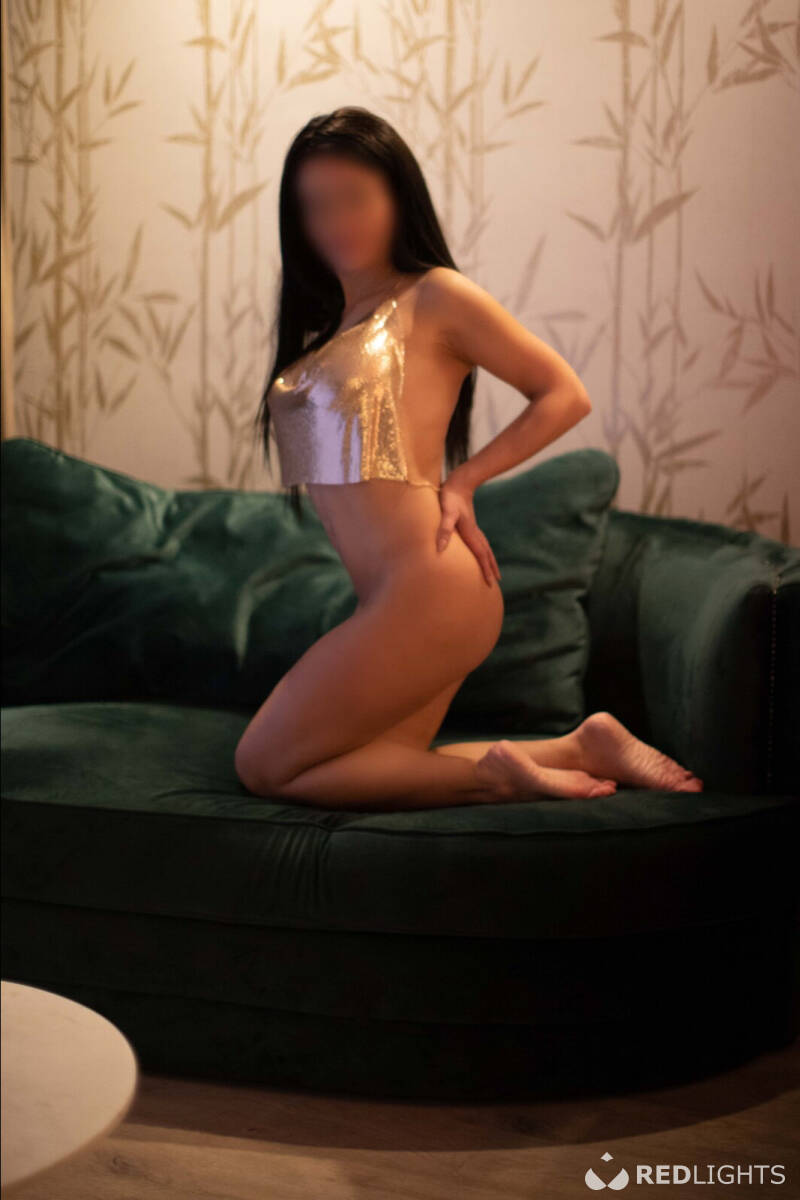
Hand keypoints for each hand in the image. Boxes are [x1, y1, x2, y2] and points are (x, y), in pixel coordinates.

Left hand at [435, 469, 501, 585]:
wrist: (459, 482)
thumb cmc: (450, 497)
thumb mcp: (446, 512)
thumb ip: (444, 529)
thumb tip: (440, 548)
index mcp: (471, 533)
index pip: (481, 555)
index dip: (486, 569)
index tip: (492, 583)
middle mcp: (474, 532)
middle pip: (486, 553)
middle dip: (491, 567)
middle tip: (497, 581)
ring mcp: (473, 528)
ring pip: (485, 547)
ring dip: (490, 559)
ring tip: (493, 568)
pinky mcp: (469, 523)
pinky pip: (480, 541)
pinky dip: (483, 549)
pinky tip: (479, 549)